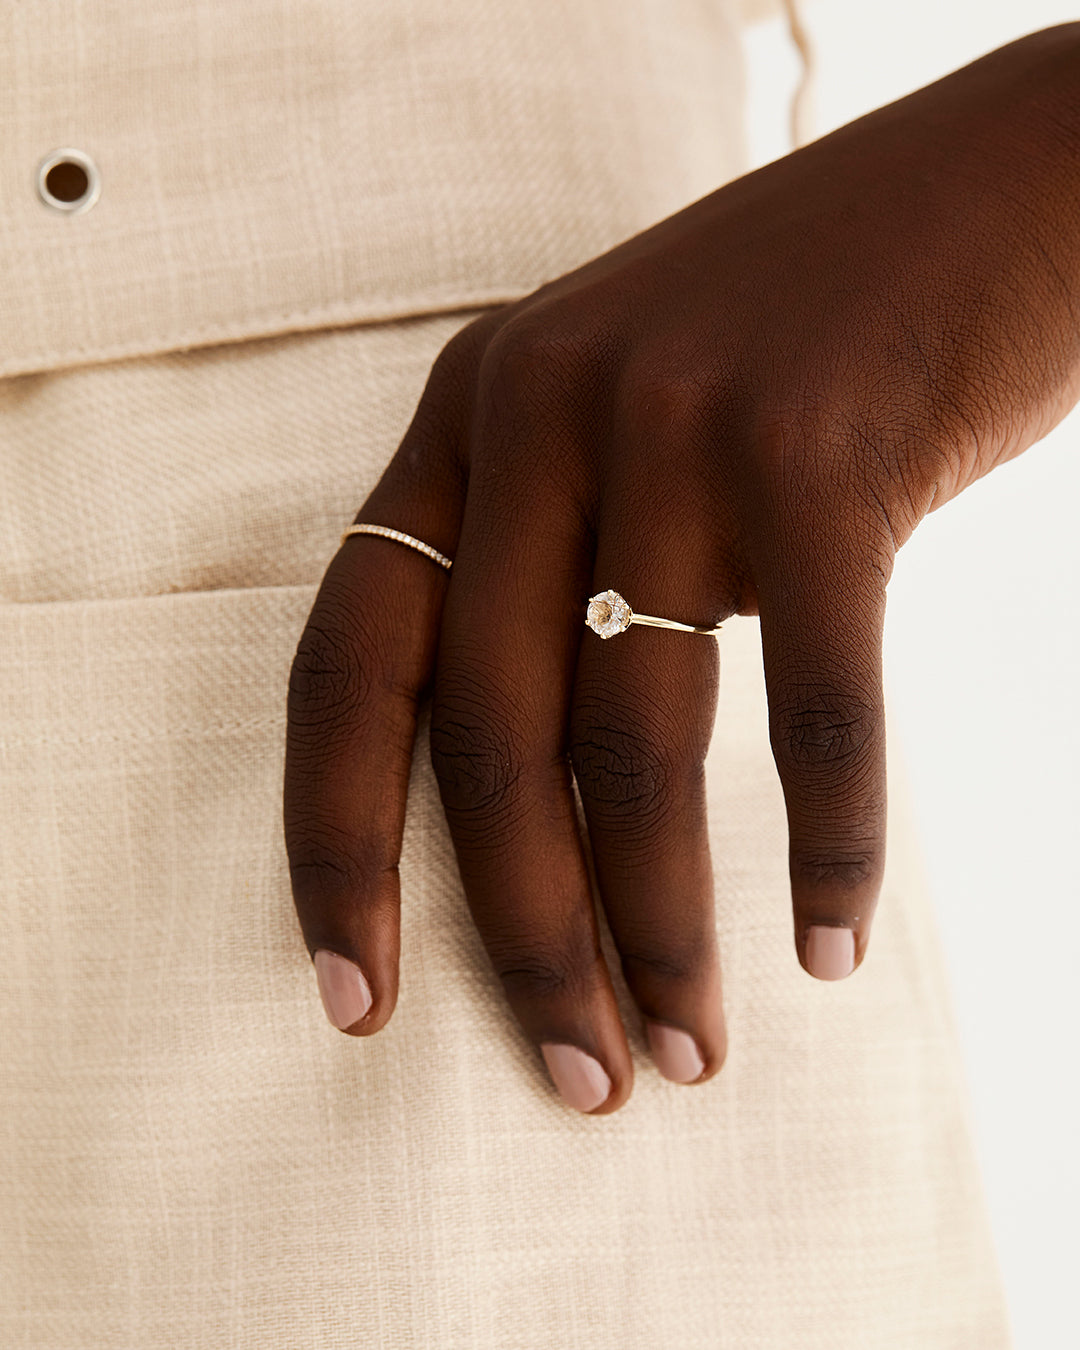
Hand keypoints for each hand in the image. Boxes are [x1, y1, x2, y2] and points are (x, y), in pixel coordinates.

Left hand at [284, 25, 1079, 1112]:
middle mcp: (543, 412)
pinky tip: (831, 943)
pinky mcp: (827, 457)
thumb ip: (561, 569)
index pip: (349, 663)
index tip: (353, 998)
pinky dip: (830, 845)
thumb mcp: (626, 424)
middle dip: (524, 937)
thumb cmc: (795, 341)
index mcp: (469, 415)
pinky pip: (814, 704)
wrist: (986, 187)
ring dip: (661, 925)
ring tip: (685, 1048)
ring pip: (634, 743)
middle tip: (576, 1077)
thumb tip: (550, 817)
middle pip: (488, 737)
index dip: (335, 845)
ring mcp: (680, 426)